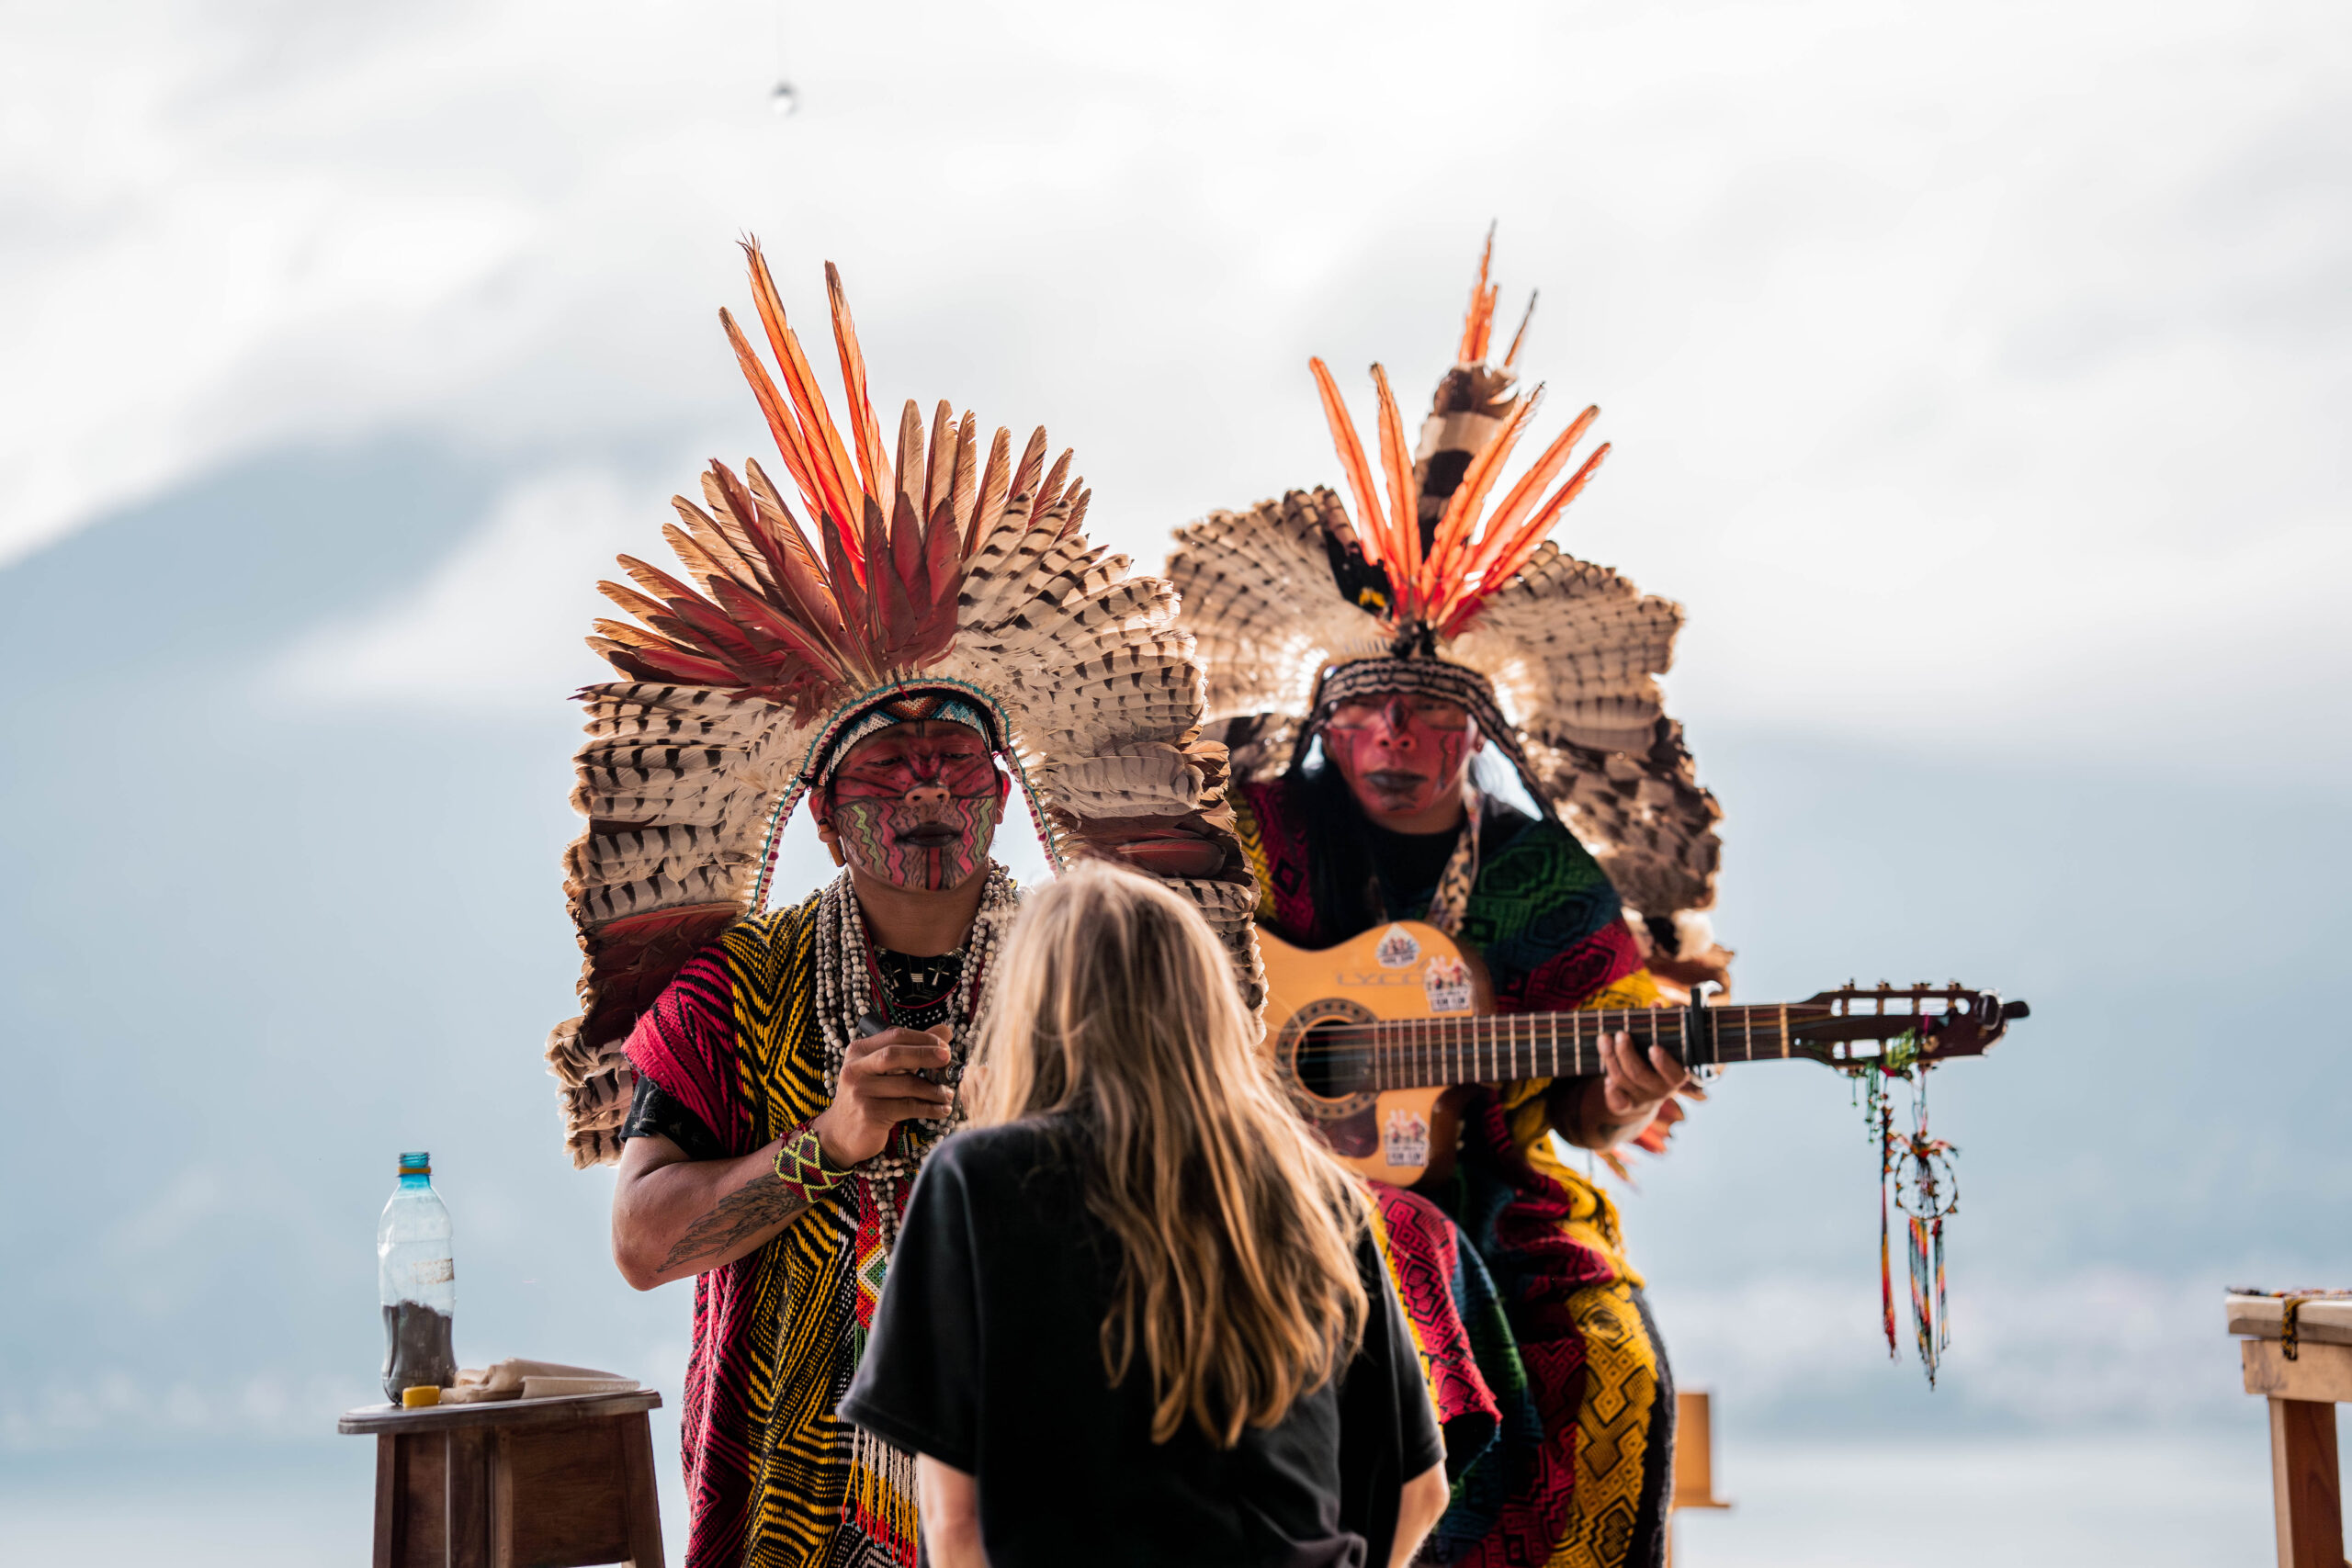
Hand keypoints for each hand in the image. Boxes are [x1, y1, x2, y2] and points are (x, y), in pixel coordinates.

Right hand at [812, 1024, 954, 1166]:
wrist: (840, 1134)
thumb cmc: (867, 1097)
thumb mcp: (883, 1070)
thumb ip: (912, 1049)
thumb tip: (945, 1031)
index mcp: (858, 1051)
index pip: (894, 1035)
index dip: (923, 1038)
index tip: (945, 1046)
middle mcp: (855, 1069)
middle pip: (895, 1054)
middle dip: (926, 1054)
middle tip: (949, 1059)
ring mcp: (861, 1092)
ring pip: (906, 1084)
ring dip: (933, 1089)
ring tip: (948, 1093)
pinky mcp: (870, 1114)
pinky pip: (908, 1107)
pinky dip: (930, 1108)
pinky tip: (942, 1109)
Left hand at [1573, 1031, 1693, 1149]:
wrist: (1648, 1093)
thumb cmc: (1654, 1058)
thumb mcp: (1659, 1041)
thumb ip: (1658, 1024)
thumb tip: (1655, 1004)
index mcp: (1675, 1075)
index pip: (1675, 1075)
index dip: (1664, 1063)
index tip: (1653, 1047)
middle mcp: (1660, 1090)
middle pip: (1639, 1074)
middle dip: (1626, 1053)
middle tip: (1620, 1034)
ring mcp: (1642, 1100)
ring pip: (1622, 1080)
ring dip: (1611, 1058)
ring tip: (1604, 1039)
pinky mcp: (1626, 1107)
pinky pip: (1616, 1103)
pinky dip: (1610, 1090)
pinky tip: (1605, 1078)